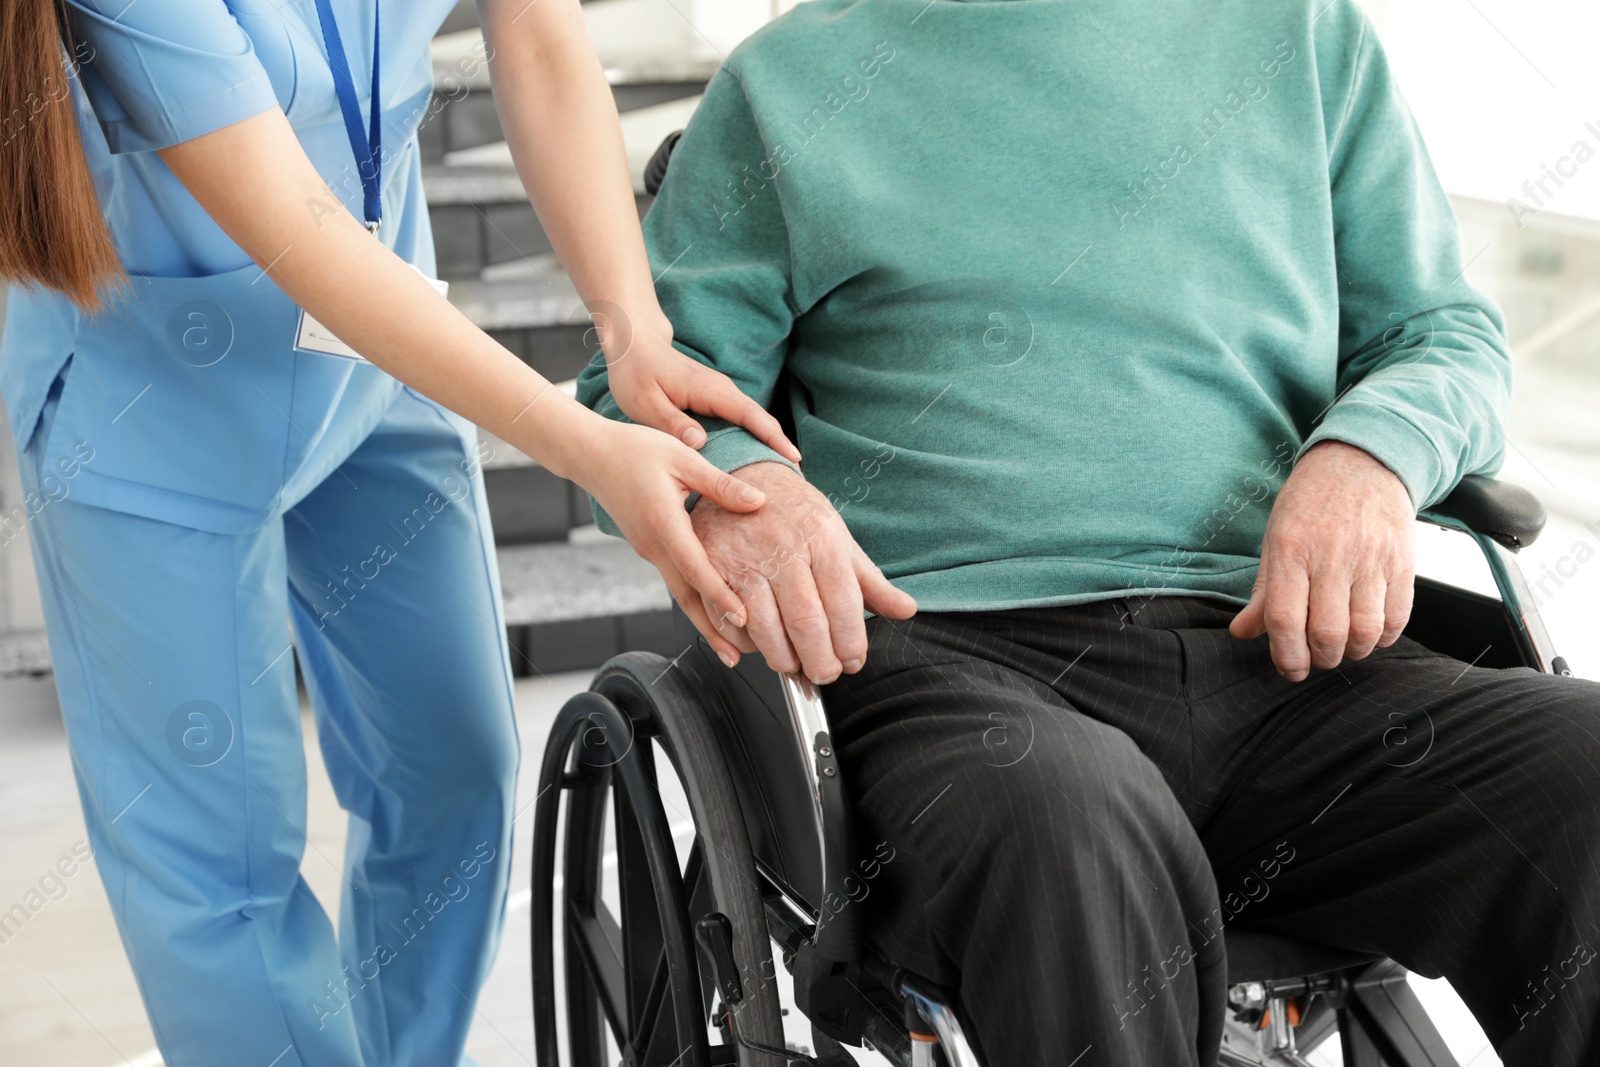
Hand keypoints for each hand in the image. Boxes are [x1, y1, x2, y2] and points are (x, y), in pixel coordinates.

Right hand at [577, 419, 771, 664]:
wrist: (591, 454)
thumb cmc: (635, 450)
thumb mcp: (682, 458)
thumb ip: (720, 484)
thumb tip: (758, 501)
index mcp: (664, 524)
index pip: (695, 569)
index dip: (720, 596)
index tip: (744, 618)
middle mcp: (654, 546)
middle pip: (685, 597)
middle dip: (711, 630)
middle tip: (735, 658)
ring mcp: (649, 550)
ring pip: (679, 592)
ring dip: (703, 620)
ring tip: (728, 646)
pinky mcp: (649, 547)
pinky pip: (674, 578)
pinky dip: (694, 598)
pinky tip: (711, 608)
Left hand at [601, 316, 801, 462]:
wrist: (636, 345)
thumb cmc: (637, 373)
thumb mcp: (646, 402)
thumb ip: (672, 423)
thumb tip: (700, 443)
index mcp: (711, 391)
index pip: (751, 416)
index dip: (774, 438)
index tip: (794, 458)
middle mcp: (722, 390)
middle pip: (760, 419)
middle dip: (780, 444)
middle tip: (796, 475)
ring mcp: (720, 393)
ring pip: (752, 420)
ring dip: (769, 442)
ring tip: (781, 472)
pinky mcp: (715, 399)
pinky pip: (741, 420)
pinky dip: (754, 436)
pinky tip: (755, 457)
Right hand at [690, 462, 915, 681]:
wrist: (742, 475)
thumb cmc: (794, 511)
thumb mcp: (838, 537)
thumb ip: (869, 581)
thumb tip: (905, 609)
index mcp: (821, 538)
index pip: (843, 603)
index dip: (851, 642)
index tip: (853, 660)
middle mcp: (782, 548)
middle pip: (806, 622)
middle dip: (820, 661)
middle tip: (826, 673)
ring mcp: (743, 558)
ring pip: (763, 628)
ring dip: (782, 659)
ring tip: (795, 663)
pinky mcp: (710, 568)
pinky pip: (727, 622)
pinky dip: (744, 645)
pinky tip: (760, 644)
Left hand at [1230, 441, 1416, 680]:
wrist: (1362, 461)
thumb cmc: (1311, 502)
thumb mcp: (1275, 538)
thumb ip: (1263, 590)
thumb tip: (1242, 632)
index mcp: (1290, 549)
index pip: (1285, 618)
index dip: (1286, 655)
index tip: (1290, 669)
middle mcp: (1331, 555)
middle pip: (1328, 632)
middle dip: (1320, 659)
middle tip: (1316, 657)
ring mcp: (1371, 558)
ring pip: (1366, 631)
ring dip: (1353, 652)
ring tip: (1342, 647)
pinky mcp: (1403, 562)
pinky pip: (1398, 617)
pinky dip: (1384, 637)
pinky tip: (1370, 633)